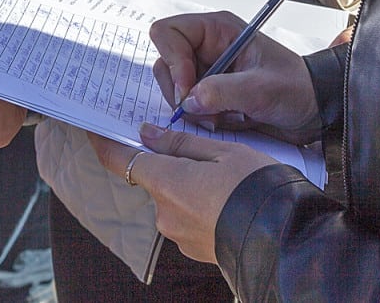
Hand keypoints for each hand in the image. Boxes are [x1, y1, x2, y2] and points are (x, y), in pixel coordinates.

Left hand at [91, 124, 277, 264]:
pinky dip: (201, 205)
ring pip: (174, 198)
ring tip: (227, 178)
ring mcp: (178, 235)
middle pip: (156, 178)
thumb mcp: (224, 151)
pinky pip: (189, 218)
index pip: (121, 160)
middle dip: (172, 164)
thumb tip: (147, 134)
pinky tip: (228, 200)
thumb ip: (182, 143)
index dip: (104, 143)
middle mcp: (165, 213)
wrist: (284, 239)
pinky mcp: (194, 249)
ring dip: (190, 185)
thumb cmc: (256, 187)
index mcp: (167, 182)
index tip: (95, 129)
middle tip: (205, 152)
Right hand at [150, 12, 320, 143]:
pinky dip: (201, 119)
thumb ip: (223, 91)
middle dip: (180, 91)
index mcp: (218, 30)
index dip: (172, 61)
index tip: (187, 89)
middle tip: (203, 110)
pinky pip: (188, 107)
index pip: (168, 32)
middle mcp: (207, 47)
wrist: (314, 112)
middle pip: (165, 63)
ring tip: (222, 117)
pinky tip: (227, 121)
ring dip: (192, 108)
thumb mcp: (262, 89)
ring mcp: (207, 72)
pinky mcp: (210, 94)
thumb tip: (188, 100)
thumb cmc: (297, 88)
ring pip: (173, 88)